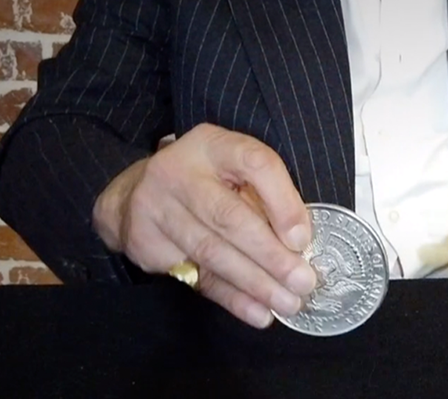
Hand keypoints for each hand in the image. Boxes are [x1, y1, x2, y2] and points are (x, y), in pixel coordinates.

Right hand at [92, 123, 315, 327]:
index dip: (283, 203)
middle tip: (303, 282)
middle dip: (272, 256)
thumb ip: (266, 198)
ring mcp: (156, 207)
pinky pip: (197, 276)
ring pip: (213, 252)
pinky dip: (232, 298)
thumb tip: (300, 245)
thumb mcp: (235, 172)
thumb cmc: (205, 182)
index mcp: (213, 145)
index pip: (255, 164)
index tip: (303, 239)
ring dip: (256, 283)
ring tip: (288, 302)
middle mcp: (179, 171)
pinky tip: (258, 312)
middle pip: (230, 217)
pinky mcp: (145, 243)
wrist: (135, 194)